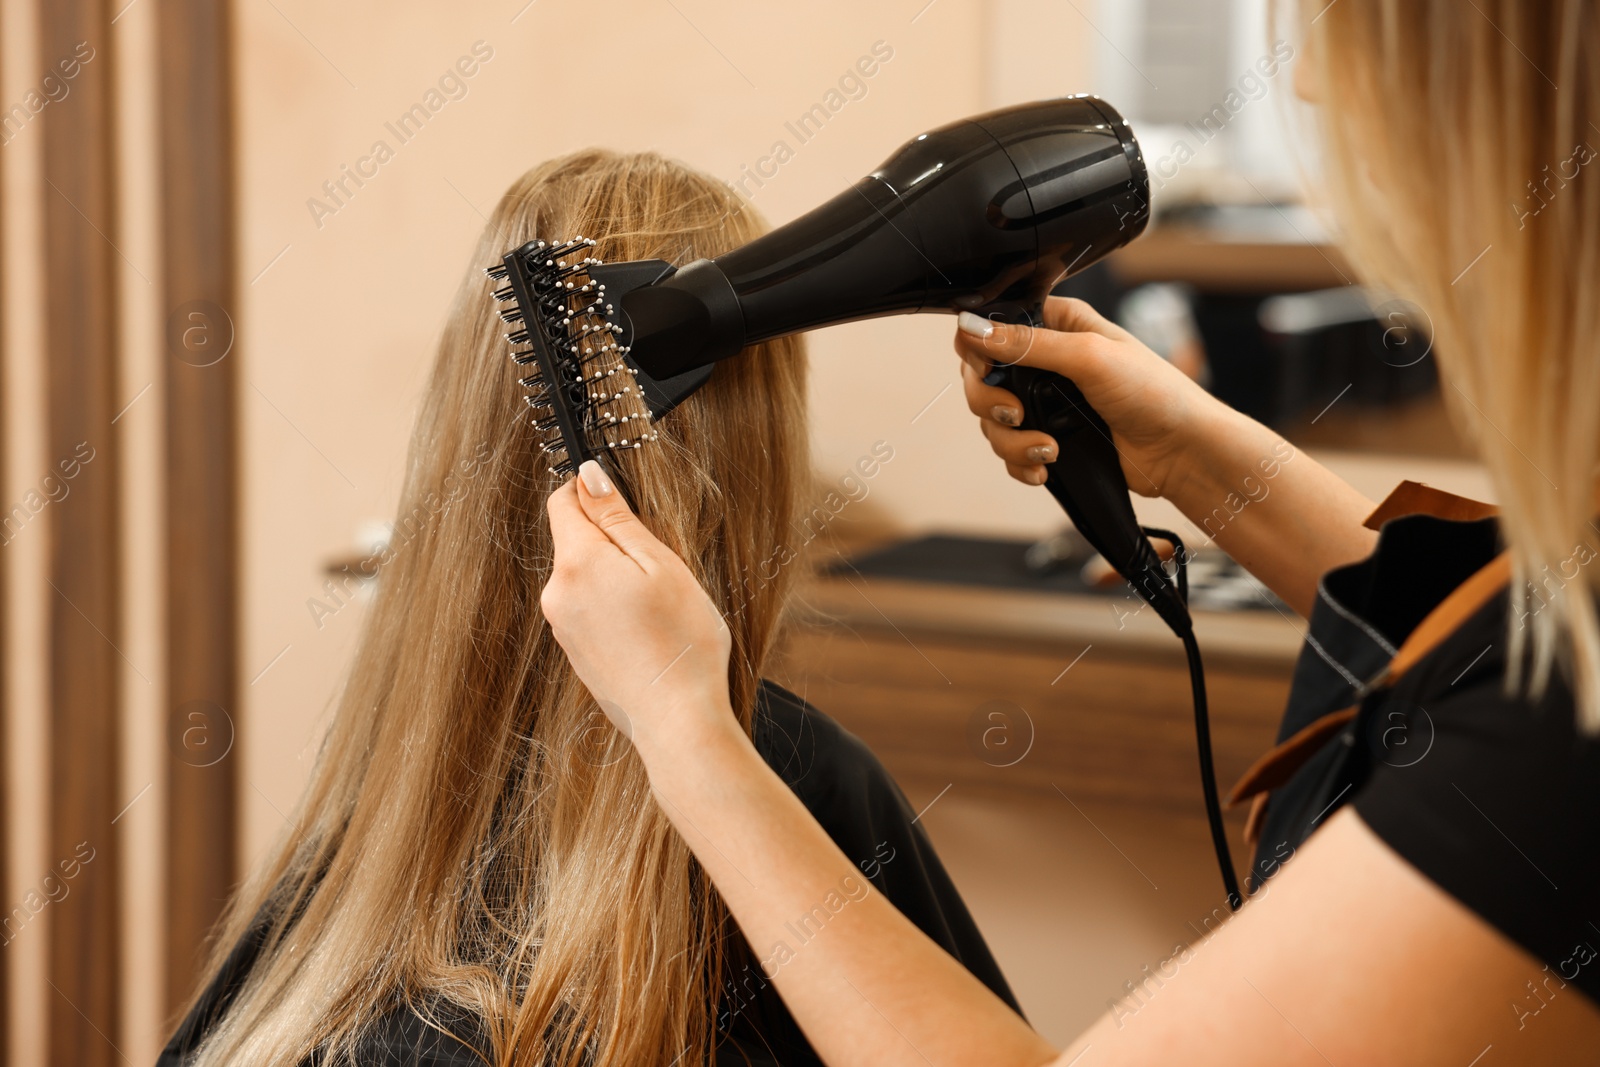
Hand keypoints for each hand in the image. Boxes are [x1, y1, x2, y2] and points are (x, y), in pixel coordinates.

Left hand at [542, 461, 738, 758]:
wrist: (677, 721)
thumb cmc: (680, 642)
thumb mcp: (659, 564)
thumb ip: (617, 518)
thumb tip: (587, 476)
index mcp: (576, 564)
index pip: (562, 502)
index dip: (592, 492)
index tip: (626, 504)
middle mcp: (557, 594)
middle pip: (575, 541)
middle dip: (613, 541)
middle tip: (658, 568)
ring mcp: (562, 627)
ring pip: (584, 576)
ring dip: (616, 577)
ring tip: (658, 607)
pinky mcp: (574, 652)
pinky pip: (589, 609)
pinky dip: (614, 609)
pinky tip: (647, 632)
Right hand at [953, 297, 1221, 497]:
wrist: (1182, 451)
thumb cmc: (1155, 393)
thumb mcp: (1090, 356)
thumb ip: (1029, 344)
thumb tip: (974, 329)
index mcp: (1058, 326)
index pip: (993, 327)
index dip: (978, 350)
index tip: (985, 372)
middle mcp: (1048, 361)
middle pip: (982, 379)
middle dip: (991, 404)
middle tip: (1016, 415)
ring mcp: (1047, 403)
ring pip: (993, 421)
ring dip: (1012, 441)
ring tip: (1047, 450)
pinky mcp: (1051, 437)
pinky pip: (1011, 452)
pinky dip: (1021, 463)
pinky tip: (1045, 468)